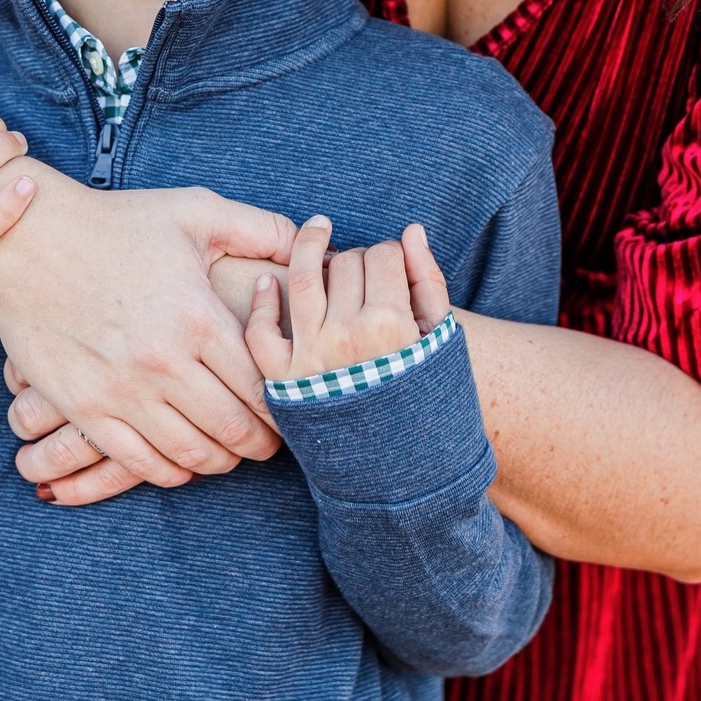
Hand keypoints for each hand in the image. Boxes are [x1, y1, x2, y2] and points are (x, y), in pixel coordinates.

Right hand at [0, 177, 295, 500]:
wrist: (28, 239)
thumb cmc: (117, 222)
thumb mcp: (195, 212)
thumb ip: (260, 228)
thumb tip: (312, 243)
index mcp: (197, 316)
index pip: (261, 386)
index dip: (286, 406)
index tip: (295, 408)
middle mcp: (163, 361)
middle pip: (232, 428)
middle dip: (261, 443)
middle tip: (270, 444)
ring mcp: (121, 389)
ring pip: (190, 453)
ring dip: (220, 462)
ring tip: (230, 453)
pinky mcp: (84, 407)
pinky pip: (138, 461)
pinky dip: (170, 471)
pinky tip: (182, 460)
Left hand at [247, 216, 449, 382]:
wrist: (405, 470)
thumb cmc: (428, 400)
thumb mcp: (440, 340)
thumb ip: (426, 280)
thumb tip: (412, 230)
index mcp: (391, 324)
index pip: (383, 255)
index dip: (390, 254)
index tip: (392, 268)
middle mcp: (347, 336)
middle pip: (346, 263)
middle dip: (357, 259)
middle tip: (364, 277)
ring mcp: (311, 358)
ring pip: (301, 279)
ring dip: (307, 248)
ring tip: (315, 232)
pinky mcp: (283, 380)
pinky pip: (261, 330)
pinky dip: (263, 301)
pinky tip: (270, 282)